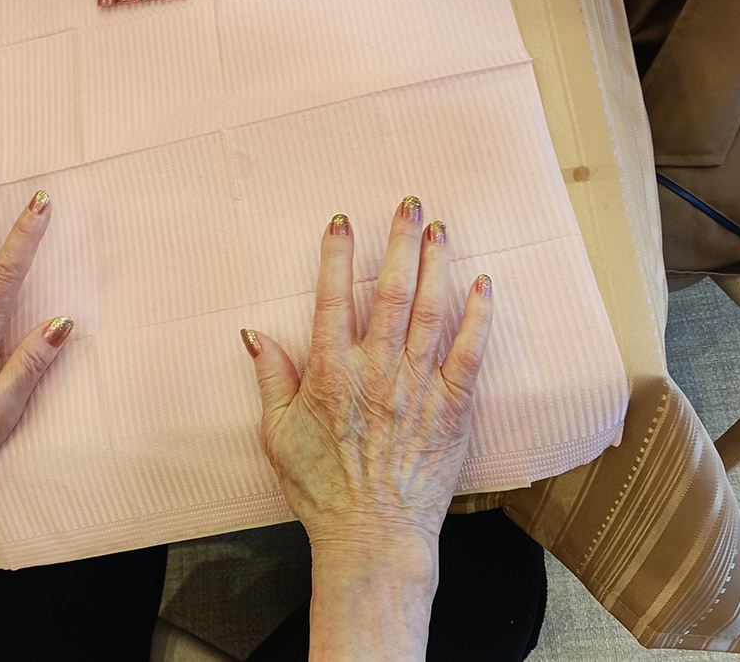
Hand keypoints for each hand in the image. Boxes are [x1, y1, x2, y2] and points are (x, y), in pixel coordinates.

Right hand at [242, 197, 492, 551]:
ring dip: (435, 265)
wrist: (371, 535)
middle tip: (409, 205)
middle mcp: (374, 371)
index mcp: (329, 374)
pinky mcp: (451, 408)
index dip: (335, 254)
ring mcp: (416, 388)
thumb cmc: (322, 490)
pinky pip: (469, 353)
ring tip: (440, 228)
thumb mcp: (277, 436)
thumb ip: (270, 380)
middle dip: (398, 242)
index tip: (341, 221)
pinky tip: (484, 285)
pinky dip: (478, 317)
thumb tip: (255, 335)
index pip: (330, 298)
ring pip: (428, 311)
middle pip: (387, 291)